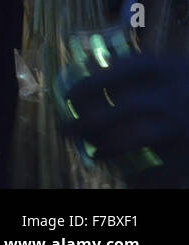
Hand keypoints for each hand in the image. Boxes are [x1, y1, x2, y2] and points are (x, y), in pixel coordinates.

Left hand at [63, 55, 188, 186]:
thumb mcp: (176, 68)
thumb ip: (143, 69)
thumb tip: (97, 65)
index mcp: (168, 69)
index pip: (118, 72)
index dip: (88, 85)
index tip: (68, 97)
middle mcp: (175, 95)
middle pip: (121, 109)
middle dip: (88, 122)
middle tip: (67, 131)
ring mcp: (185, 126)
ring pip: (135, 139)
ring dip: (108, 148)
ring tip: (95, 153)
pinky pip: (161, 172)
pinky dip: (143, 179)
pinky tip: (130, 179)